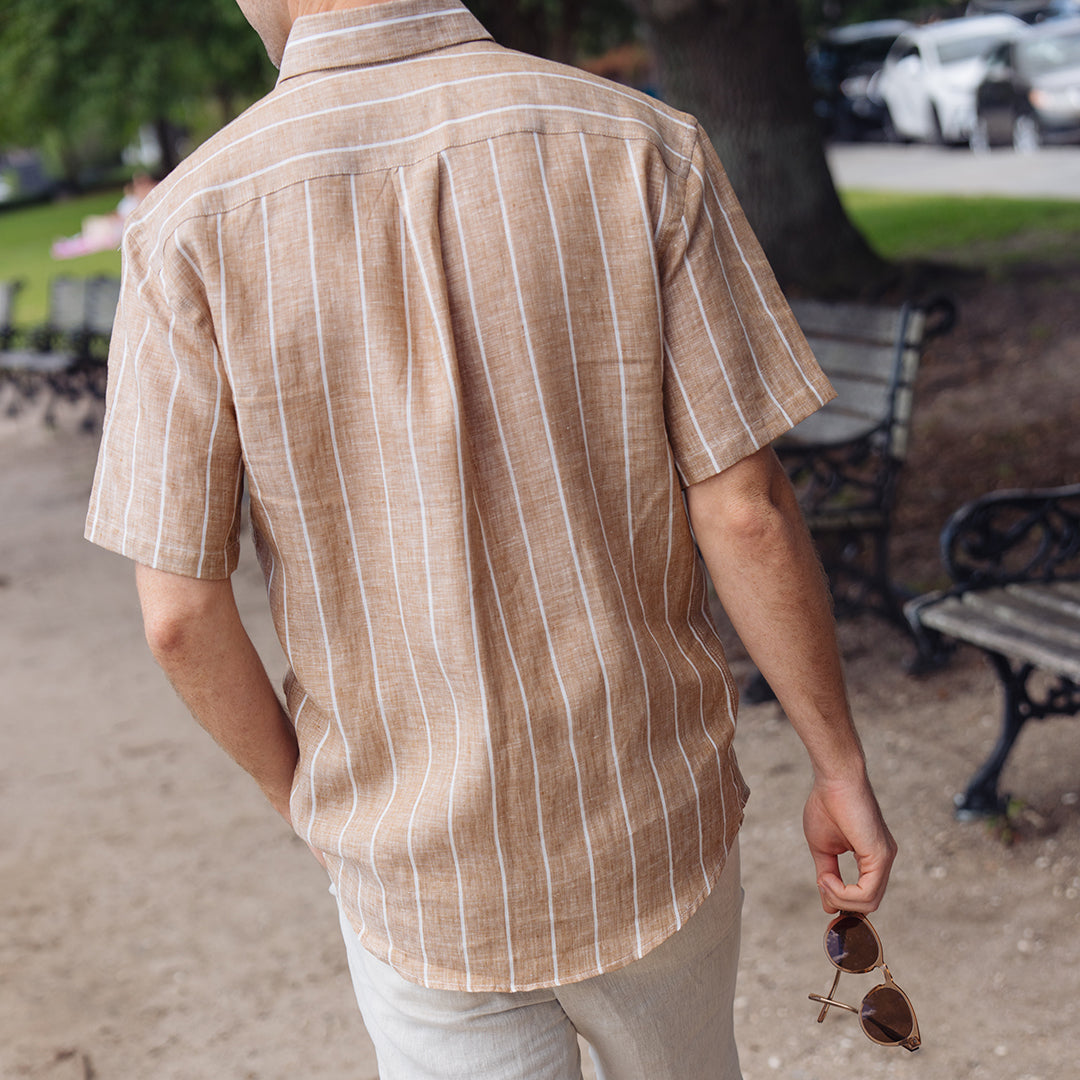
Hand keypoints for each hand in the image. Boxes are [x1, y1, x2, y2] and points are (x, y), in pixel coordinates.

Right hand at [803, 774, 896, 913]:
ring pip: (868, 902)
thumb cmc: (827, 805)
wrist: (834, 779)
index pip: (864, 894)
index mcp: (872, 857)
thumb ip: (828, 875)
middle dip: (840, 901)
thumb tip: (827, 906)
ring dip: (840, 897)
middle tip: (821, 884)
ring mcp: (885, 858)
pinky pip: (867, 892)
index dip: (842, 899)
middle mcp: (883, 860)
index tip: (822, 888)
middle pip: (868, 903)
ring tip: (823, 880)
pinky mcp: (881, 856)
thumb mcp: (823, 848)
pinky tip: (828, 878)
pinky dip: (843, 892)